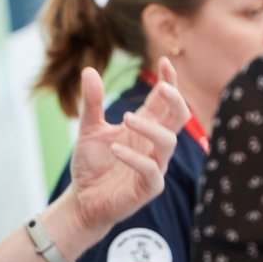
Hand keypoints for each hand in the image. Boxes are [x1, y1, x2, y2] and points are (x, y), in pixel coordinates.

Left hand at [66, 57, 188, 237]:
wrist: (83, 200)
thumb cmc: (92, 164)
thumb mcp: (89, 129)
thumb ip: (92, 103)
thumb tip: (89, 70)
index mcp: (145, 126)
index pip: (165, 100)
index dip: (169, 81)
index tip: (165, 62)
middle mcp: (153, 144)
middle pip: (179, 117)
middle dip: (176, 100)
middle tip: (163, 88)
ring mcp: (155, 165)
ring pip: (169, 142)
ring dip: (150, 128)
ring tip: (125, 118)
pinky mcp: (149, 187)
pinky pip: (152, 170)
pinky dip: (135, 158)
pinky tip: (115, 149)